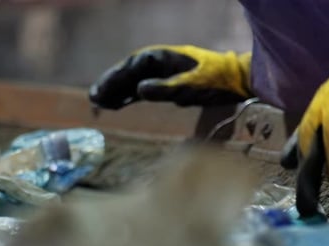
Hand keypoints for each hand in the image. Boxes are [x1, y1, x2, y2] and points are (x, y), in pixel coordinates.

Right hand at [89, 45, 251, 108]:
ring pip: (132, 81)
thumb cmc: (215, 81)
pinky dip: (129, 96)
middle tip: (93, 98)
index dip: (114, 77)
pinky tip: (118, 104)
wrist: (235, 80)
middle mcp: (159, 63)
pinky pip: (141, 89)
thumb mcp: (192, 85)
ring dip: (117, 91)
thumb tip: (139, 91)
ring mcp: (162, 73)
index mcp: (162, 57)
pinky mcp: (166, 84)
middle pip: (128, 72)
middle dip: (110, 84)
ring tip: (99, 103)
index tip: (100, 90)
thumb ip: (165, 88)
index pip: (132, 65)